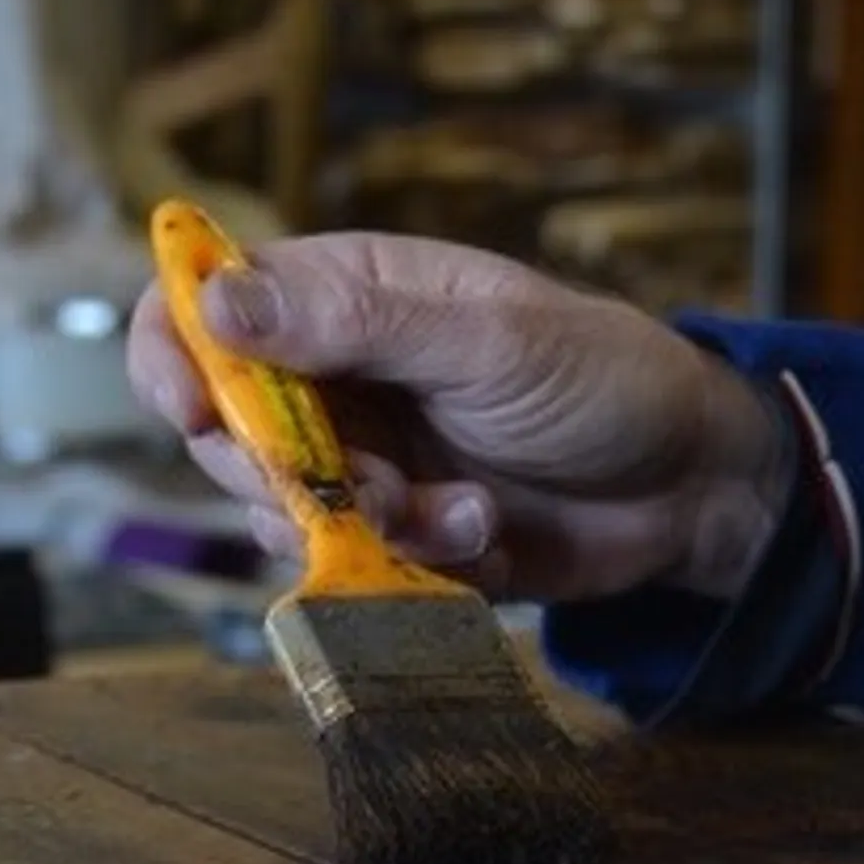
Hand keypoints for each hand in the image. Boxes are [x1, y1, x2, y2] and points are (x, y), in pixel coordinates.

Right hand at [127, 231, 788, 604]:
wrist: (690, 485)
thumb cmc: (601, 378)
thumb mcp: (485, 339)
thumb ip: (353, 323)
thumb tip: (216, 301)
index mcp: (345, 297)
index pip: (206, 309)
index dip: (173, 354)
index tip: (190, 410)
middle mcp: (338, 379)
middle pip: (226, 432)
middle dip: (281, 472)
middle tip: (367, 481)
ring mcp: (365, 462)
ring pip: (282, 513)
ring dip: (360, 523)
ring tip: (456, 509)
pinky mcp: (398, 536)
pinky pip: (352, 567)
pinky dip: (414, 560)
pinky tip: (486, 530)